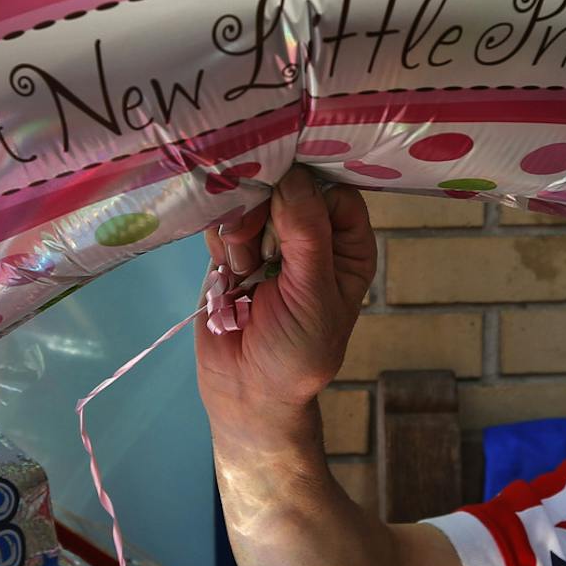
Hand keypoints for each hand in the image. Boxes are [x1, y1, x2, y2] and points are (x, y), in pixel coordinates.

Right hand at [196, 168, 376, 420]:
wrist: (245, 390)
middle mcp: (310, 235)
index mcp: (346, 245)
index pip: (333, 191)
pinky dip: (219, 241)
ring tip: (242, 272)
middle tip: (258, 251)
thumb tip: (293, 175)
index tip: (286, 212)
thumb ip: (306, 234)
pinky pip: (221, 219)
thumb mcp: (312, 295)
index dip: (308, 193)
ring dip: (240, 233)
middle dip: (266, 213)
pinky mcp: (231, 249)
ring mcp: (268, 240)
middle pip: (286, 187)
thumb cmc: (296, 351)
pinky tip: (227, 274)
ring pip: (249, 199)